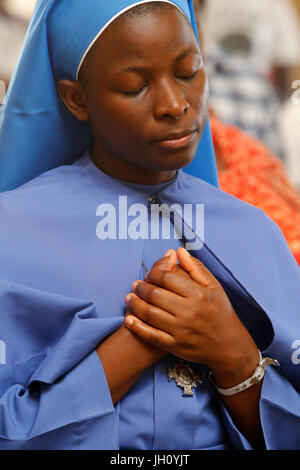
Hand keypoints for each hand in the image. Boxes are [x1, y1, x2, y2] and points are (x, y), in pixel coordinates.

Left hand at [124, 248, 258, 382]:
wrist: (229, 347)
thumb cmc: (221, 313)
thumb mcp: (214, 287)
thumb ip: (195, 268)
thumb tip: (178, 251)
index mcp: (199, 294)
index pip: (168, 278)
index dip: (154, 273)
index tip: (149, 274)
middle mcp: (189, 312)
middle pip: (156, 295)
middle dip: (141, 287)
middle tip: (135, 284)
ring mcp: (181, 330)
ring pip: (150, 314)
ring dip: (135, 304)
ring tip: (129, 298)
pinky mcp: (175, 346)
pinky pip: (151, 335)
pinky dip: (137, 327)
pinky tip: (128, 319)